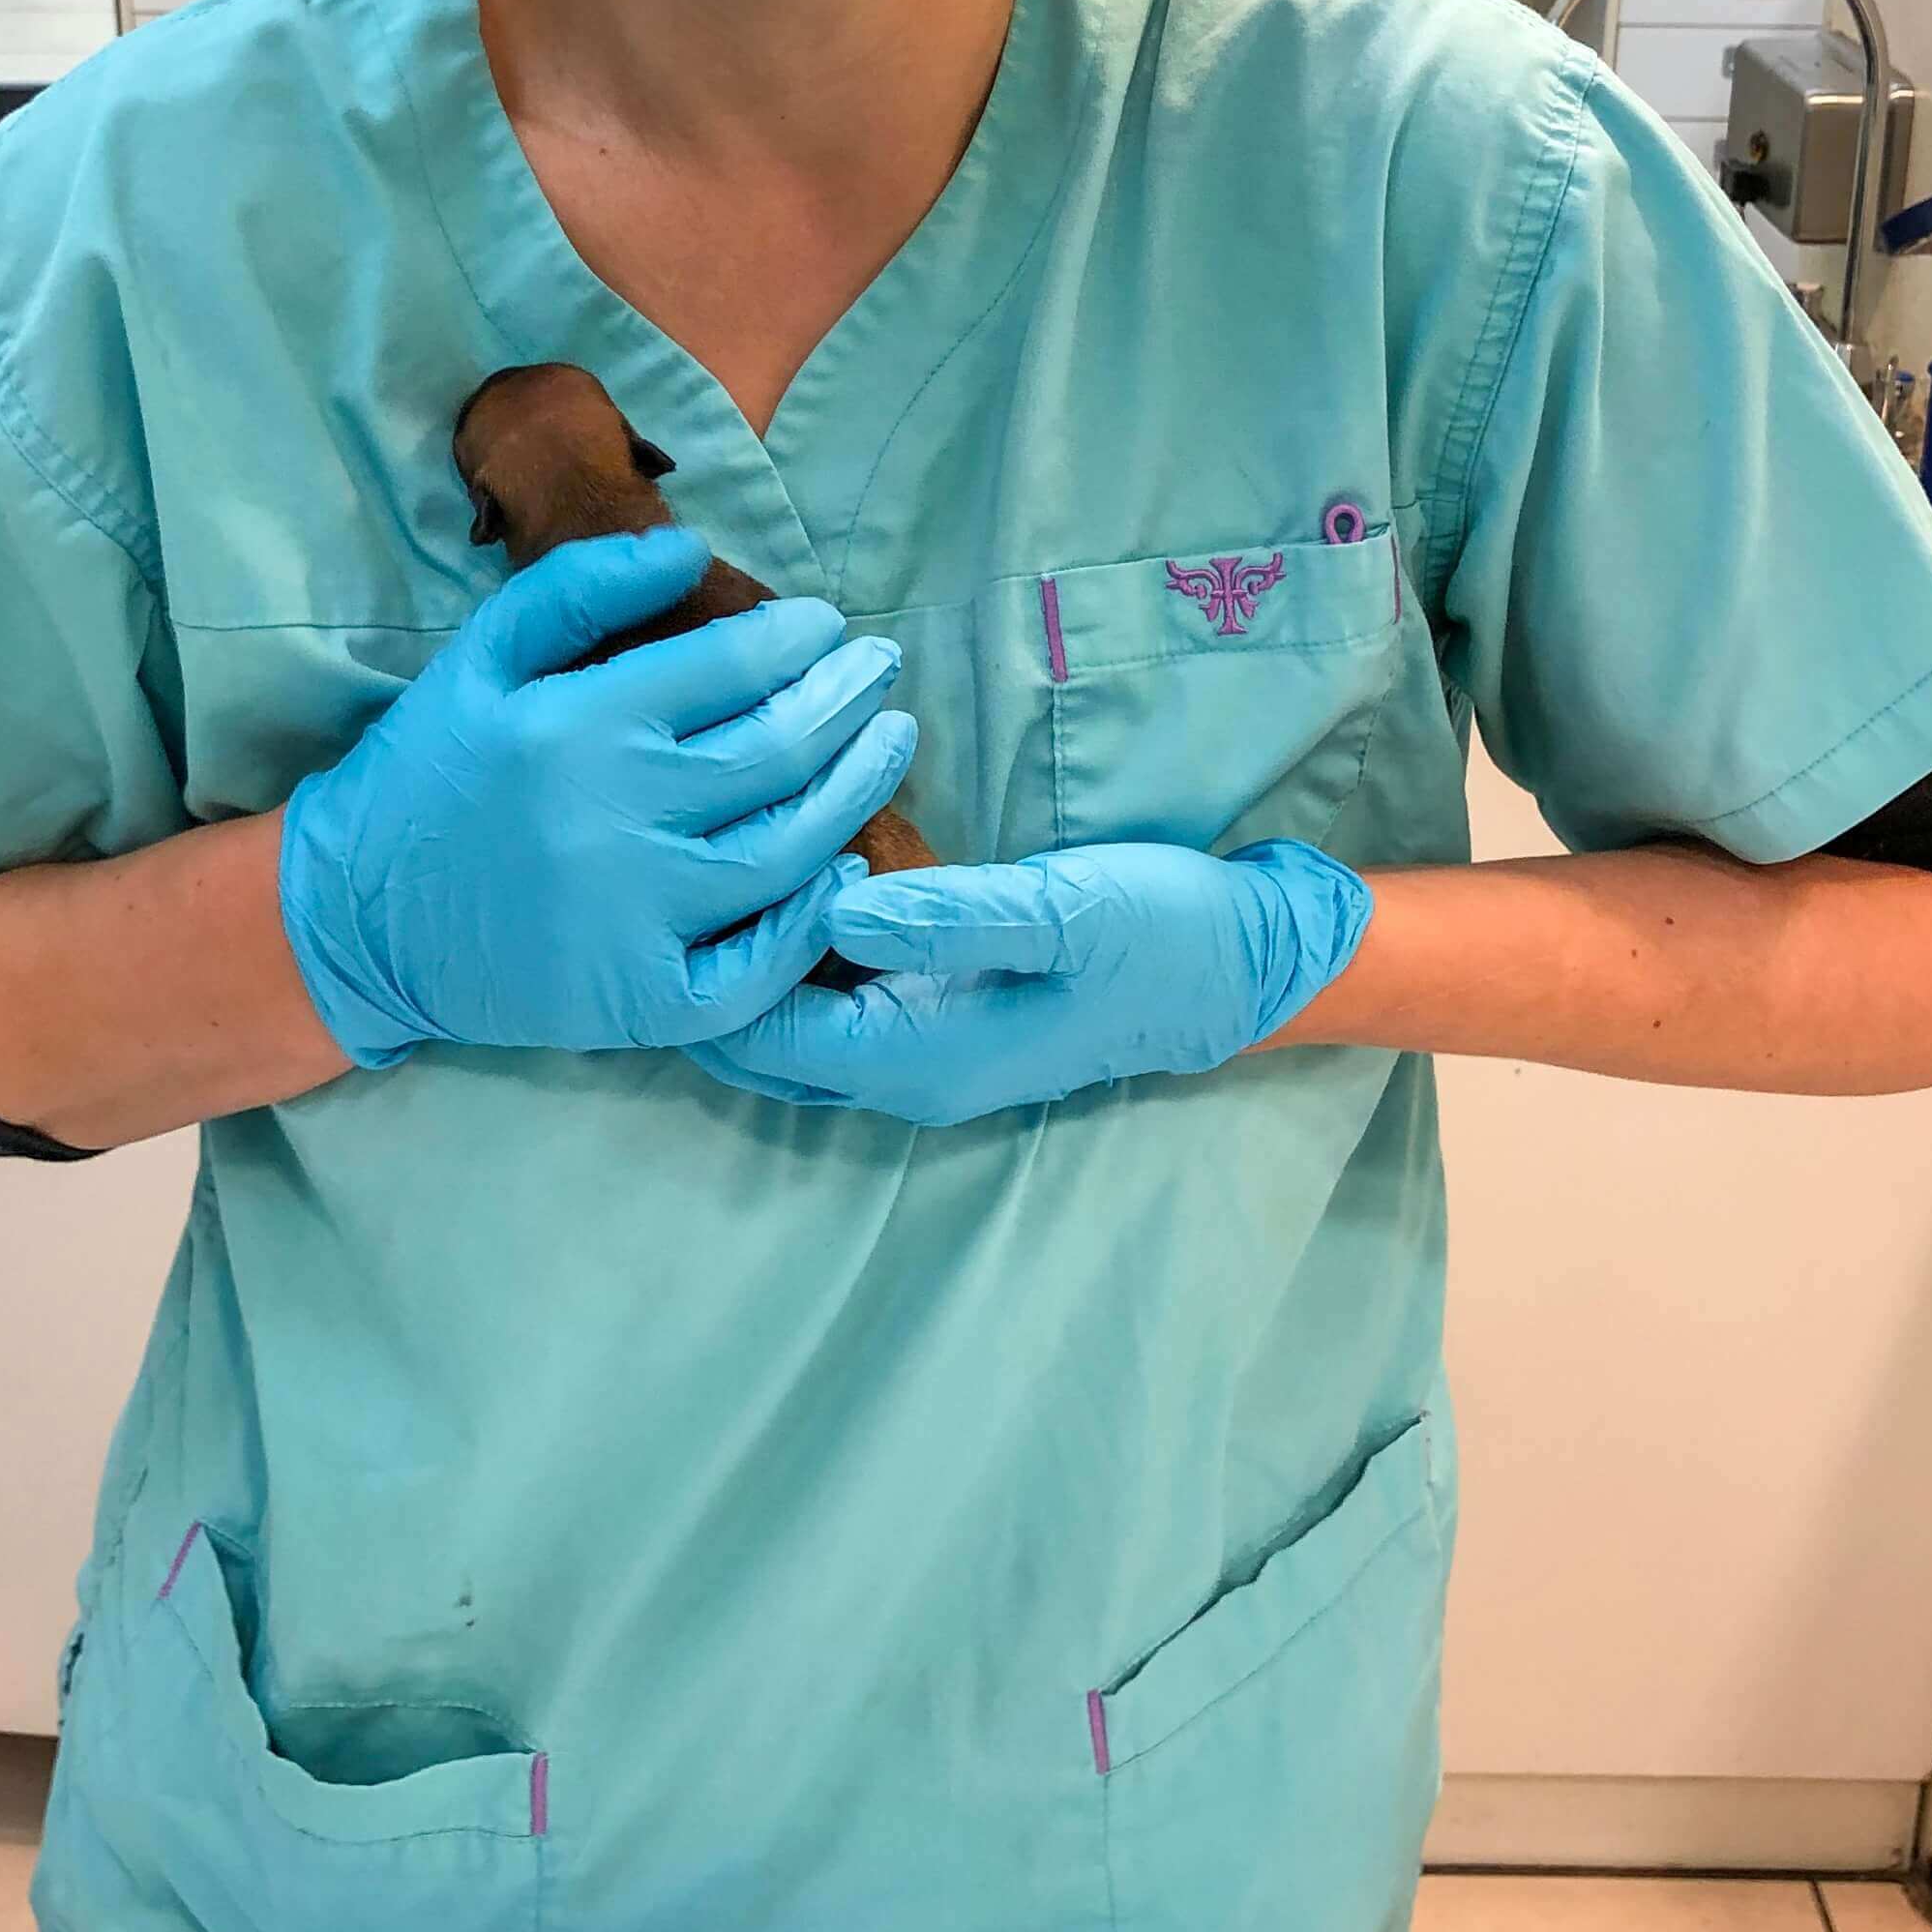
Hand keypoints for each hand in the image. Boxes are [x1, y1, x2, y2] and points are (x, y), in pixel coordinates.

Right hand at [279, 528, 917, 1067]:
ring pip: (788, 851)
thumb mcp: (480, 657)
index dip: (798, 637)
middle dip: (849, 699)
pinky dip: (809, 921)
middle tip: (881, 671)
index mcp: (580, 724)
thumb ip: (580, 588)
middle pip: (778, 751)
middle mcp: (618, 817)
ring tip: (890, 745)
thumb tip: (688, 544)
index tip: (826, 623)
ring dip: (856, 790)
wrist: (356, 918)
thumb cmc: (425, 774)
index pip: (731, 665)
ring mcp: (635, 917)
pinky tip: (841, 870)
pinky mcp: (639, 1000)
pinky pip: (756, 969)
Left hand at [687, 838, 1373, 1126]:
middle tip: (689, 855)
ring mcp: (920, 1054)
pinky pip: (831, 1001)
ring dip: (752, 958)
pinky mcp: (936, 1019)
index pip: (759, 1035)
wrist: (1241, 964)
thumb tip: (838, 909)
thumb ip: (949, 916)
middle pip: (756, 1041)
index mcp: (918, 1060)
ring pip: (789, 1024)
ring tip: (726, 857)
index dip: (715, 958)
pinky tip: (794, 874)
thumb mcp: (1061, 910)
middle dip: (711, 966)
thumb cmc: (1156, 931)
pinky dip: (797, 953)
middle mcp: (903, 1076)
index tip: (703, 862)